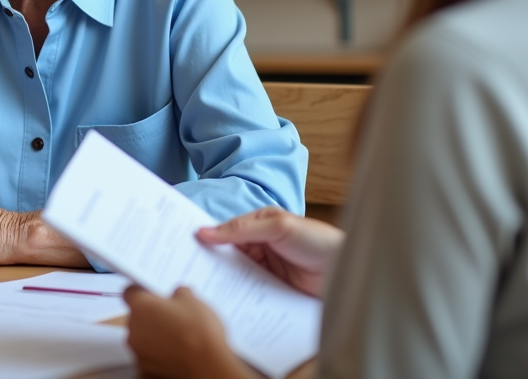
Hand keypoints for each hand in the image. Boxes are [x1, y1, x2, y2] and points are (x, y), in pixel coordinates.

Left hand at [124, 286, 255, 378]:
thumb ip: (179, 293)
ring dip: (153, 332)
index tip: (153, 293)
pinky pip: (147, 351)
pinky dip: (157, 349)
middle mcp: (134, 328)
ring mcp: (138, 349)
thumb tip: (179, 295)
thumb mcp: (193, 300)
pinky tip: (175, 347)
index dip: (142, 291)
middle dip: (150, 313)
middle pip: (136, 315)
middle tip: (171, 314)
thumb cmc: (198, 332)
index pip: (130, 292)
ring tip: (176, 333)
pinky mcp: (146, 365)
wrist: (207, 364)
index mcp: (142, 306)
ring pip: (141, 334)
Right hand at [197, 206, 342, 297]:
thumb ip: (240, 229)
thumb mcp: (277, 227)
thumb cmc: (317, 240)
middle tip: (184, 271)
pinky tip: (224, 302)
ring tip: (200, 290)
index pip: (224, 230)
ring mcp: (263, 269)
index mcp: (257, 225)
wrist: (346, 271)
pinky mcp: (270, 290)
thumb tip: (204, 231)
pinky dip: (237, 296)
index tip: (180, 244)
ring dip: (221, 281)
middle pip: (226, 255)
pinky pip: (248, 292)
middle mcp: (258, 246)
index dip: (204, 237)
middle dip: (208, 262)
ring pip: (234, 275)